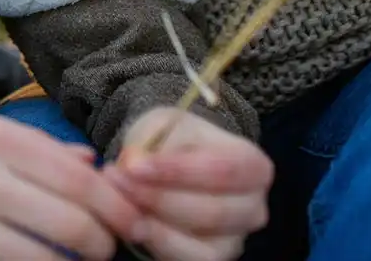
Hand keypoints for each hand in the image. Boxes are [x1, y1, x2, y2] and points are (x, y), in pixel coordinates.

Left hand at [108, 108, 271, 260]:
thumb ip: (156, 141)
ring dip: (151, 219)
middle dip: (158, 197)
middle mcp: (254, 209)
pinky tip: (131, 220)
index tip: (135, 166)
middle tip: (116, 180)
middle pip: (210, 211)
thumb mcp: (167, 124)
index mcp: (254, 167)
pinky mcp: (211, 258)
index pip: (222, 171)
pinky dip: (155, 240)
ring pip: (196, 241)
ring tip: (118, 196)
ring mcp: (236, 239)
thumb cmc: (175, 140)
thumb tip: (134, 163)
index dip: (178, 171)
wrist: (170, 161)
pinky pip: (184, 259)